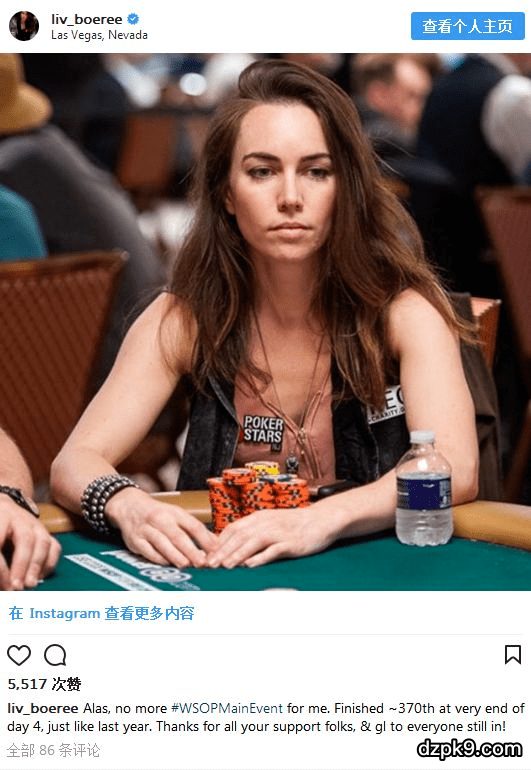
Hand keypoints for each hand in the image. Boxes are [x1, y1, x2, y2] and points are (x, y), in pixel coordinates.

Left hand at [0, 502, 61, 589]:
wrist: (5, 508)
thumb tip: (1, 582)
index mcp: (2, 516)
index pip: (1, 541)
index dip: (1, 566)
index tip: (4, 585)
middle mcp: (21, 518)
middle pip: (26, 539)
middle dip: (22, 565)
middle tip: (16, 587)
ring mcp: (37, 525)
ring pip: (43, 542)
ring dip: (37, 567)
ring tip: (30, 584)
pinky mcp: (47, 533)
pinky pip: (54, 548)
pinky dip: (48, 565)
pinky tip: (39, 578)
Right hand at [106, 488, 217, 567]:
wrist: (129, 506)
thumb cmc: (158, 513)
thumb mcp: (176, 515)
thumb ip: (194, 529)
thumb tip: (215, 543)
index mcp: (174, 512)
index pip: (193, 525)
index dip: (205, 538)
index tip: (215, 549)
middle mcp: (160, 519)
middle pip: (178, 536)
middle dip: (191, 550)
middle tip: (202, 562)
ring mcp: (146, 530)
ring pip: (163, 545)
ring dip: (176, 556)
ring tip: (186, 565)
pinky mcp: (135, 541)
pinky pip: (149, 553)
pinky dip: (160, 559)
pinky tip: (169, 564)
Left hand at [206, 506, 335, 568]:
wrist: (320, 520)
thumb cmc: (294, 524)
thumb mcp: (270, 523)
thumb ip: (253, 532)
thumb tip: (231, 547)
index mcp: (258, 518)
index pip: (233, 528)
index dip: (219, 542)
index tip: (207, 555)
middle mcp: (266, 523)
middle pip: (240, 536)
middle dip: (223, 550)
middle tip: (210, 564)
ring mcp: (279, 532)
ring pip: (253, 542)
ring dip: (237, 554)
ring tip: (225, 566)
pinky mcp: (291, 542)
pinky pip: (273, 550)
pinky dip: (261, 557)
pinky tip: (250, 565)